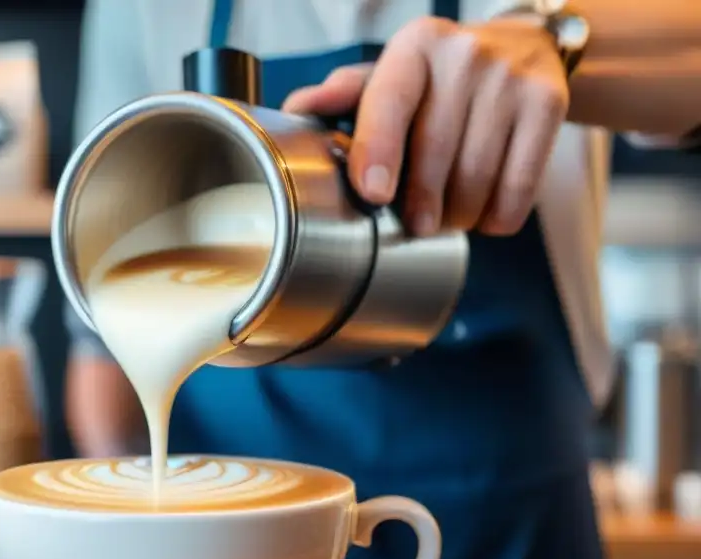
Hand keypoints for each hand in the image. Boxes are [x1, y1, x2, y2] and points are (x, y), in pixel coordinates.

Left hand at [283, 17, 569, 235]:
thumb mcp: (392, 74)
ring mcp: (511, 79)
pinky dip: (498, 217)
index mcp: (414, 47)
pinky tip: (485, 215)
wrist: (525, 46)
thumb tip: (296, 108)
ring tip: (448, 219)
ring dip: (458, 217)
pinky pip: (520, 186)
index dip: (380, 151)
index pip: (390, 102)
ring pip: (478, 178)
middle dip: (421, 206)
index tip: (375, 195)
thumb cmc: (439, 77)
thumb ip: (345, 95)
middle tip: (416, 226)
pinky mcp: (548, 104)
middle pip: (436, 154)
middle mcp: (464, 56)